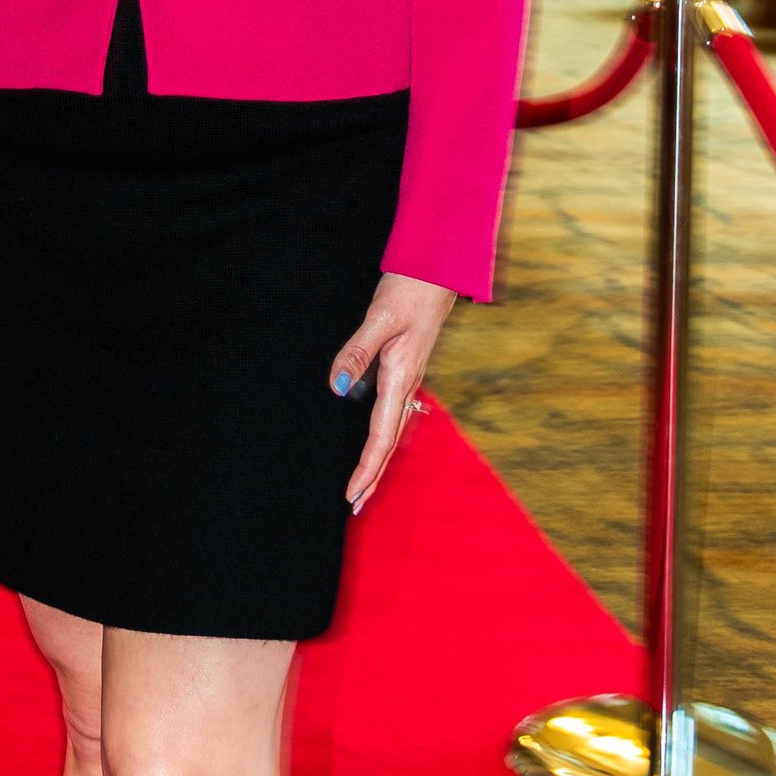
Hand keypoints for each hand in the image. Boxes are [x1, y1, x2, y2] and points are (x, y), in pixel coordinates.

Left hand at [329, 271, 455, 507]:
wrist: (438, 270)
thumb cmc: (409, 290)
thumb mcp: (378, 317)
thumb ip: (356, 352)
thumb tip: (337, 387)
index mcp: (400, 376)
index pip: (381, 435)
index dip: (366, 468)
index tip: (352, 494)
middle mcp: (408, 383)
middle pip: (389, 441)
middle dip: (374, 475)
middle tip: (356, 505)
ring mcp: (411, 377)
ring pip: (394, 430)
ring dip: (380, 459)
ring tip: (366, 484)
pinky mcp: (408, 368)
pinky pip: (396, 413)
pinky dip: (386, 436)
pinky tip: (382, 442)